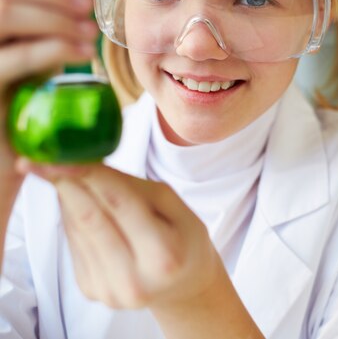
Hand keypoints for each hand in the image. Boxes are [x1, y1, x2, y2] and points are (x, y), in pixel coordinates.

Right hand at [0, 0, 96, 171]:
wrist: (2, 159)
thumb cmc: (21, 103)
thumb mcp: (37, 52)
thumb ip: (50, 13)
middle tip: (87, 4)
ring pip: (3, 14)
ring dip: (55, 17)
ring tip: (90, 33)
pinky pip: (11, 58)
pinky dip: (52, 49)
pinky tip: (83, 54)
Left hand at [18, 160, 263, 337]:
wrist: (183, 287)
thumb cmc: (184, 240)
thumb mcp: (177, 207)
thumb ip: (137, 188)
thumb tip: (89, 165)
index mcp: (164, 255)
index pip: (121, 204)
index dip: (90, 175)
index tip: (66, 154)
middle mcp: (134, 279)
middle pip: (90, 219)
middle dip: (66, 184)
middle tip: (45, 159)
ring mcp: (109, 289)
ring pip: (76, 230)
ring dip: (67, 199)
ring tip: (64, 175)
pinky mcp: (91, 290)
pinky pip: (74, 243)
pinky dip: (72, 218)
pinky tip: (78, 203)